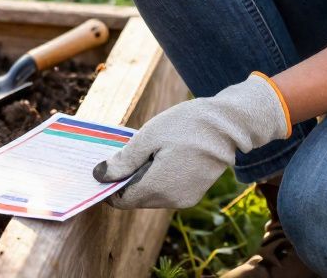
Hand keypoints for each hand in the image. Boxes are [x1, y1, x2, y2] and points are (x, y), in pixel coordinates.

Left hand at [93, 73, 290, 208]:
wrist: (227, 126)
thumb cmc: (186, 125)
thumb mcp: (148, 137)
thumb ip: (123, 160)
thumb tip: (99, 176)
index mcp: (158, 187)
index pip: (121, 200)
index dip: (109, 186)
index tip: (104, 167)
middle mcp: (171, 200)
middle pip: (135, 199)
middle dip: (125, 181)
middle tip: (125, 154)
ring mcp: (185, 199)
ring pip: (150, 196)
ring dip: (142, 179)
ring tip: (147, 152)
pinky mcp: (193, 194)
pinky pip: (166, 192)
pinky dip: (157, 180)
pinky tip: (161, 158)